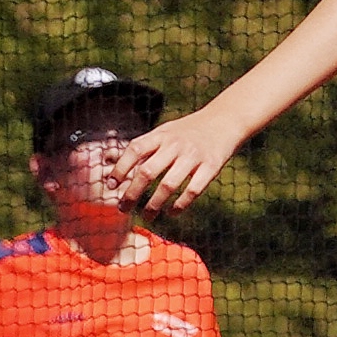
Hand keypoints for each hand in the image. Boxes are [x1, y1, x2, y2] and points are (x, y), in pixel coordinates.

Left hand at [109, 111, 238, 212]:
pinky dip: (180, 205)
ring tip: (147, 216)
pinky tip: (172, 213)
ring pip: (168, 185)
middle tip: (123, 208)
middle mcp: (175, 145)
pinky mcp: (211, 167)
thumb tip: (114, 164)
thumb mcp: (165, 131)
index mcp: (161, 135)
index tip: (111, 186)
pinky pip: (192, 191)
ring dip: (154, 204)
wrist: (225, 120)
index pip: (135, 150)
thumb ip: (145, 147)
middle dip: (132, 193)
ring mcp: (193, 156)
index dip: (120, 169)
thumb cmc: (189, 130)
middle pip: (147, 172)